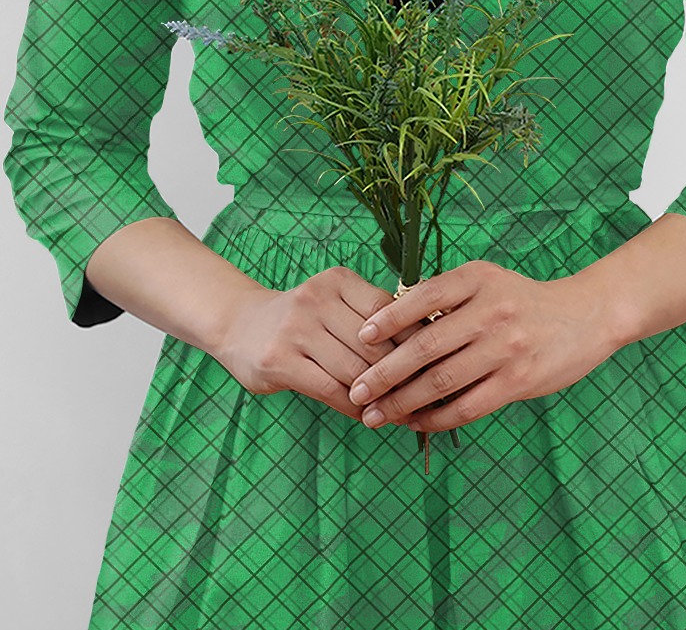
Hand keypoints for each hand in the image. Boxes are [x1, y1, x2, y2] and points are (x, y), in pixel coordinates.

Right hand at [212, 265, 424, 421]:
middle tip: (424, 396)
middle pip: (374, 345)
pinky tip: (366, 414)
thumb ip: (372, 318)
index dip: (414, 342)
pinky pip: (331, 390)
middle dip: (402, 374)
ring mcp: (295, 329)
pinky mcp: (280, 361)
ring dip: (380, 396)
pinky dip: (354, 406)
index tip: (435, 364)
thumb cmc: (304, 318)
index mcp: (338, 280)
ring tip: (400, 411)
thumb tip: (427, 346)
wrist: (240, 324)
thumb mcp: (335, 301)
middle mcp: (316, 299)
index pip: (389, 312)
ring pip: (355, 370)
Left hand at [346, 260, 621, 432]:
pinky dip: (435, 418)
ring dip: (402, 402)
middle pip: (425, 346)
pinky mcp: (519, 381)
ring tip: (375, 415)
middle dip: (384, 372)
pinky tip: (415, 423)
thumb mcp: (486, 282)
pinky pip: (467, 406)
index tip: (360, 339)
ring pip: (441, 381)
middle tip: (357, 391)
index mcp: (477, 279)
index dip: (388, 319)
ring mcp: (507, 347)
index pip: (422, 298)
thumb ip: (445, 299)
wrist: (586, 316)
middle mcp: (491, 311)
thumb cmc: (522, 301)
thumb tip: (388, 325)